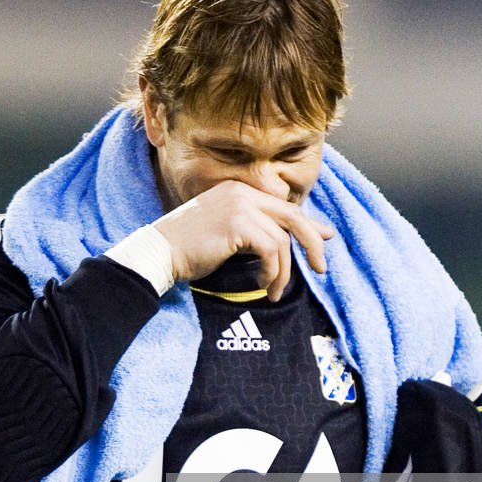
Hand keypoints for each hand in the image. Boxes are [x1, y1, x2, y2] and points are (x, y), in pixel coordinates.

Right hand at [153, 180, 333, 301]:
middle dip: (312, 244)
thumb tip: (288, 240)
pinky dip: (272, 271)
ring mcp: (239, 206)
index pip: (284, 207)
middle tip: (321, 268)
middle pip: (293, 217)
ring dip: (284, 271)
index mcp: (240, 190)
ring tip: (274, 290)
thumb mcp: (230, 234)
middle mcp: (242, 192)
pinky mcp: (236, 224)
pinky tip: (263, 285)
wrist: (159, 252)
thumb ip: (259, 231)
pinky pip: (271, 250)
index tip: (323, 243)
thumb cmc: (190, 248)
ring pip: (282, 240)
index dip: (308, 226)